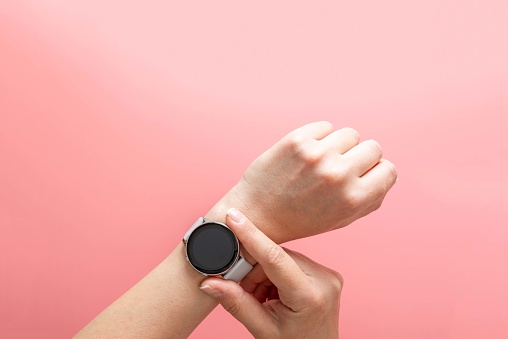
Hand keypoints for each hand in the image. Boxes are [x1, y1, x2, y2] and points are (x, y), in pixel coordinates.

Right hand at [199, 209, 342, 338]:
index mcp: (310, 295)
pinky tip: (275, 293)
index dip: (251, 235)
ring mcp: (328, 275)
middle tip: (245, 292)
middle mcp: (324, 280)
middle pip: (275, 258)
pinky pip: (292, 262)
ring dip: (264, 274)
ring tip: (263, 298)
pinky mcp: (326, 273)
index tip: (234, 217)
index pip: (274, 257)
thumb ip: (236, 303)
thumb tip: (208, 282)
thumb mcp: (262, 329)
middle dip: (254, 272)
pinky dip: (276, 274)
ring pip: (282, 258)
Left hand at [228, 121, 397, 242]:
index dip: (376, 172)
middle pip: (373, 147)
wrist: (257, 214)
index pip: (389, 169)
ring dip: (339, 145)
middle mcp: (338, 175)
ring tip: (322, 160)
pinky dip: (320, 137)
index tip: (362, 175)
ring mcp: (316, 155)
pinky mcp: (297, 140)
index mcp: (353, 199)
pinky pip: (325, 126)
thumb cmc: (301, 219)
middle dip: (360, 157)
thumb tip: (388, 173)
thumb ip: (370, 198)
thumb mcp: (341, 219)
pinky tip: (307, 152)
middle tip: (341, 167)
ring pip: (350, 134)